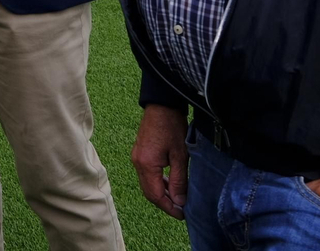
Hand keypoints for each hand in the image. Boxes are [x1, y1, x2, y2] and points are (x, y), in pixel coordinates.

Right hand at [131, 104, 188, 218]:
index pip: (155, 195)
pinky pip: (146, 175)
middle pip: (148, 192)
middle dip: (164, 203)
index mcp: (146, 165)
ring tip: (178, 198)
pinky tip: (170, 183)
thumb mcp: (180, 156)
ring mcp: (137, 158)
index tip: (183, 215)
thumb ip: (179, 181)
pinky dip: (157, 183)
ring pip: (147, 184)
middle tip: (181, 210)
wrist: (162, 105)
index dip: (169, 208)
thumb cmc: (172, 127)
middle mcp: (137, 163)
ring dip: (161, 194)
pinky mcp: (140, 153)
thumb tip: (179, 201)